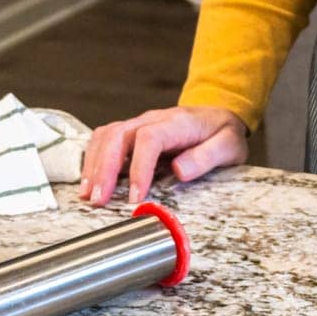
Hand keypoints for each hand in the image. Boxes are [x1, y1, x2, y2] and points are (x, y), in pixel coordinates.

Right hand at [79, 106, 249, 206]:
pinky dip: (94, 160)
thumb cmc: (222, 134)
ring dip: (94, 165)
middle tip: (98, 199)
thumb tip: (179, 171)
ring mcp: (138, 124)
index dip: (139, 168)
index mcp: (177, 123)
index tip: (136, 197)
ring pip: (105, 137)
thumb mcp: (229, 146)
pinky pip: (105, 140)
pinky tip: (90, 182)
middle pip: (118, 136)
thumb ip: (207, 157)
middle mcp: (152, 120)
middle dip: (105, 169)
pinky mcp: (131, 133)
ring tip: (87, 195)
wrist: (217, 116)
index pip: (149, 140)